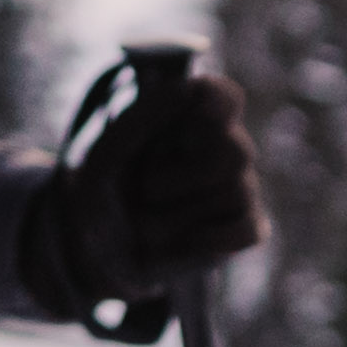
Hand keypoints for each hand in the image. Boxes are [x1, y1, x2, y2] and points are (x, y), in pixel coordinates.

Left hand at [24, 61, 269, 314]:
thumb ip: (141, 119)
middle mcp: (220, 147)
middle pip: (236, 151)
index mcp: (187, 120)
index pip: (222, 97)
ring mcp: (238, 188)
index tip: (201, 105)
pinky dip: (209, 239)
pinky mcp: (244, 228)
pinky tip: (181, 243)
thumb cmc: (101, 196)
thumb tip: (188, 89)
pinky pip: (248, 230)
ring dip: (179, 215)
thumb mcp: (106, 159)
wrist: (98, 257)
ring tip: (147, 223)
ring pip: (237, 193)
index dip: (218, 99)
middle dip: (186, 176)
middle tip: (145, 190)